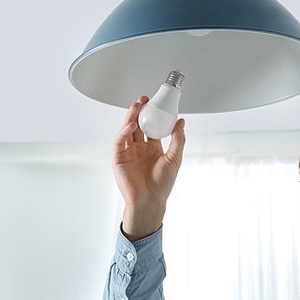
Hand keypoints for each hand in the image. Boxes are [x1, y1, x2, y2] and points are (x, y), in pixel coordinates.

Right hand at [113, 96, 185, 240]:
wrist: (151, 200)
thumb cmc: (163, 184)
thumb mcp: (175, 158)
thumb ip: (178, 140)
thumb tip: (181, 122)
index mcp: (152, 148)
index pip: (150, 127)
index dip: (152, 115)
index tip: (155, 103)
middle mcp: (139, 149)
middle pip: (137, 125)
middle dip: (139, 111)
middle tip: (143, 99)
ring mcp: (128, 153)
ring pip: (126, 130)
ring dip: (130, 117)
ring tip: (136, 106)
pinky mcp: (118, 159)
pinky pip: (119, 142)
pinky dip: (124, 132)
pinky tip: (132, 126)